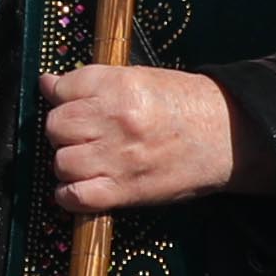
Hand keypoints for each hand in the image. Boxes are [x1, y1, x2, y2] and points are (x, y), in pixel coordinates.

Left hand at [42, 64, 249, 214]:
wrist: (229, 137)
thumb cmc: (185, 105)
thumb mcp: (141, 78)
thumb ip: (92, 82)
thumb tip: (46, 83)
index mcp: (120, 86)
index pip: (62, 89)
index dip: (62, 97)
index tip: (71, 103)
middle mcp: (115, 120)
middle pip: (55, 126)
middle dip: (63, 130)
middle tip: (82, 133)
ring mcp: (118, 158)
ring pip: (61, 161)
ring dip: (68, 162)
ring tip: (87, 158)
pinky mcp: (125, 191)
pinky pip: (75, 197)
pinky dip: (70, 195)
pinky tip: (81, 186)